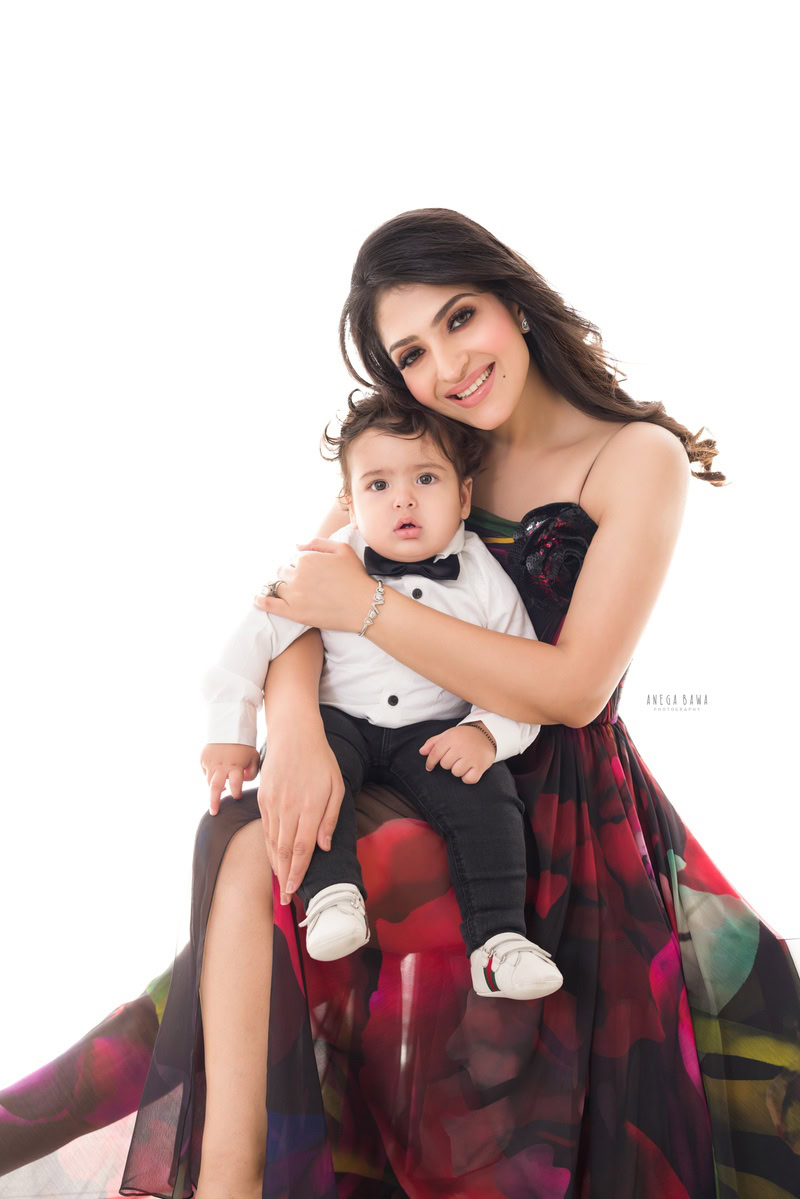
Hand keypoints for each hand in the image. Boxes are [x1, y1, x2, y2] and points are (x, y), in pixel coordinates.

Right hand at [200, 743, 260, 815]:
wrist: (229, 726)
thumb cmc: (244, 745)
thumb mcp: (253, 757)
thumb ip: (252, 773)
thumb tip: (243, 782)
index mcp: (236, 765)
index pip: (236, 786)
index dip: (236, 793)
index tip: (237, 797)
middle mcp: (222, 765)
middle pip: (216, 788)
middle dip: (214, 802)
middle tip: (214, 813)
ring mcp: (211, 762)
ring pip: (210, 782)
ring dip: (214, 789)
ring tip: (218, 794)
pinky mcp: (203, 759)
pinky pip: (206, 773)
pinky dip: (211, 776)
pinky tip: (218, 774)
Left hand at [253, 539, 373, 631]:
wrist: (364, 605)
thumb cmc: (355, 576)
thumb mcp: (341, 549)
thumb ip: (316, 543)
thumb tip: (296, 545)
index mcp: (306, 558)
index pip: (293, 558)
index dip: (302, 564)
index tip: (312, 573)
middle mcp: (296, 574)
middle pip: (283, 572)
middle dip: (291, 575)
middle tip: (305, 583)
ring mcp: (293, 595)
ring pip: (278, 587)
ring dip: (282, 587)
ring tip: (292, 592)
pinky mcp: (293, 612)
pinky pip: (270, 605)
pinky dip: (261, 601)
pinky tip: (256, 599)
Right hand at [257, 716, 345, 904]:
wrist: (293, 734)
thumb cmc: (320, 760)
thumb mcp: (336, 786)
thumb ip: (330, 818)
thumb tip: (323, 847)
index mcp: (308, 807)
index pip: (301, 849)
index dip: (297, 873)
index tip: (294, 891)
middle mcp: (287, 808)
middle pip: (283, 851)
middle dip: (285, 877)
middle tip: (286, 900)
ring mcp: (272, 804)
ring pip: (271, 842)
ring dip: (276, 865)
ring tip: (280, 884)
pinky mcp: (263, 799)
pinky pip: (265, 829)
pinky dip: (268, 847)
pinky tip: (273, 858)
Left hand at [419, 723, 495, 783]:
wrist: (488, 733)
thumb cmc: (464, 736)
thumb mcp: (448, 734)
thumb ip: (433, 742)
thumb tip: (421, 752)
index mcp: (451, 738)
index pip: (435, 754)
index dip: (430, 762)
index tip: (429, 767)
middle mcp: (461, 747)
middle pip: (445, 765)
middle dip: (448, 763)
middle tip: (456, 757)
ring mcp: (471, 757)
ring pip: (455, 773)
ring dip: (458, 770)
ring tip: (464, 762)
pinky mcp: (481, 766)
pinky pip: (468, 779)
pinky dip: (468, 777)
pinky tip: (470, 770)